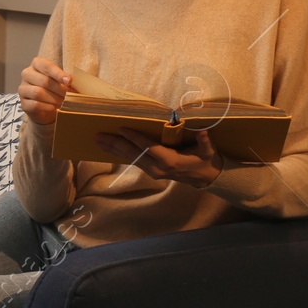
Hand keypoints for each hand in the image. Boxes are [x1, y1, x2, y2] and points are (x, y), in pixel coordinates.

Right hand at [18, 57, 71, 124]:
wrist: (45, 106)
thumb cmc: (54, 88)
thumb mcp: (61, 80)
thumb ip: (65, 79)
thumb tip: (71, 82)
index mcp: (37, 64)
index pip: (47, 66)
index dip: (58, 74)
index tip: (69, 81)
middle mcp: (27, 74)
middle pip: (44, 81)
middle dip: (59, 89)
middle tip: (69, 96)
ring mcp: (22, 89)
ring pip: (38, 93)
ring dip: (53, 99)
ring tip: (62, 102)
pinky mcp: (23, 103)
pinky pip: (35, 104)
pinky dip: (47, 107)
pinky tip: (54, 108)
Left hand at [94, 127, 222, 188]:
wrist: (204, 178)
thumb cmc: (205, 160)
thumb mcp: (208, 151)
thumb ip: (205, 142)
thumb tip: (204, 133)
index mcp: (170, 160)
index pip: (148, 147)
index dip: (135, 138)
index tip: (121, 129)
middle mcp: (158, 168)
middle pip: (133, 154)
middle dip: (115, 144)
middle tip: (99, 136)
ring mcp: (153, 171)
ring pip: (130, 158)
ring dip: (113, 149)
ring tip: (99, 141)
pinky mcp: (150, 171)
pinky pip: (133, 161)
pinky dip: (120, 154)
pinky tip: (109, 148)